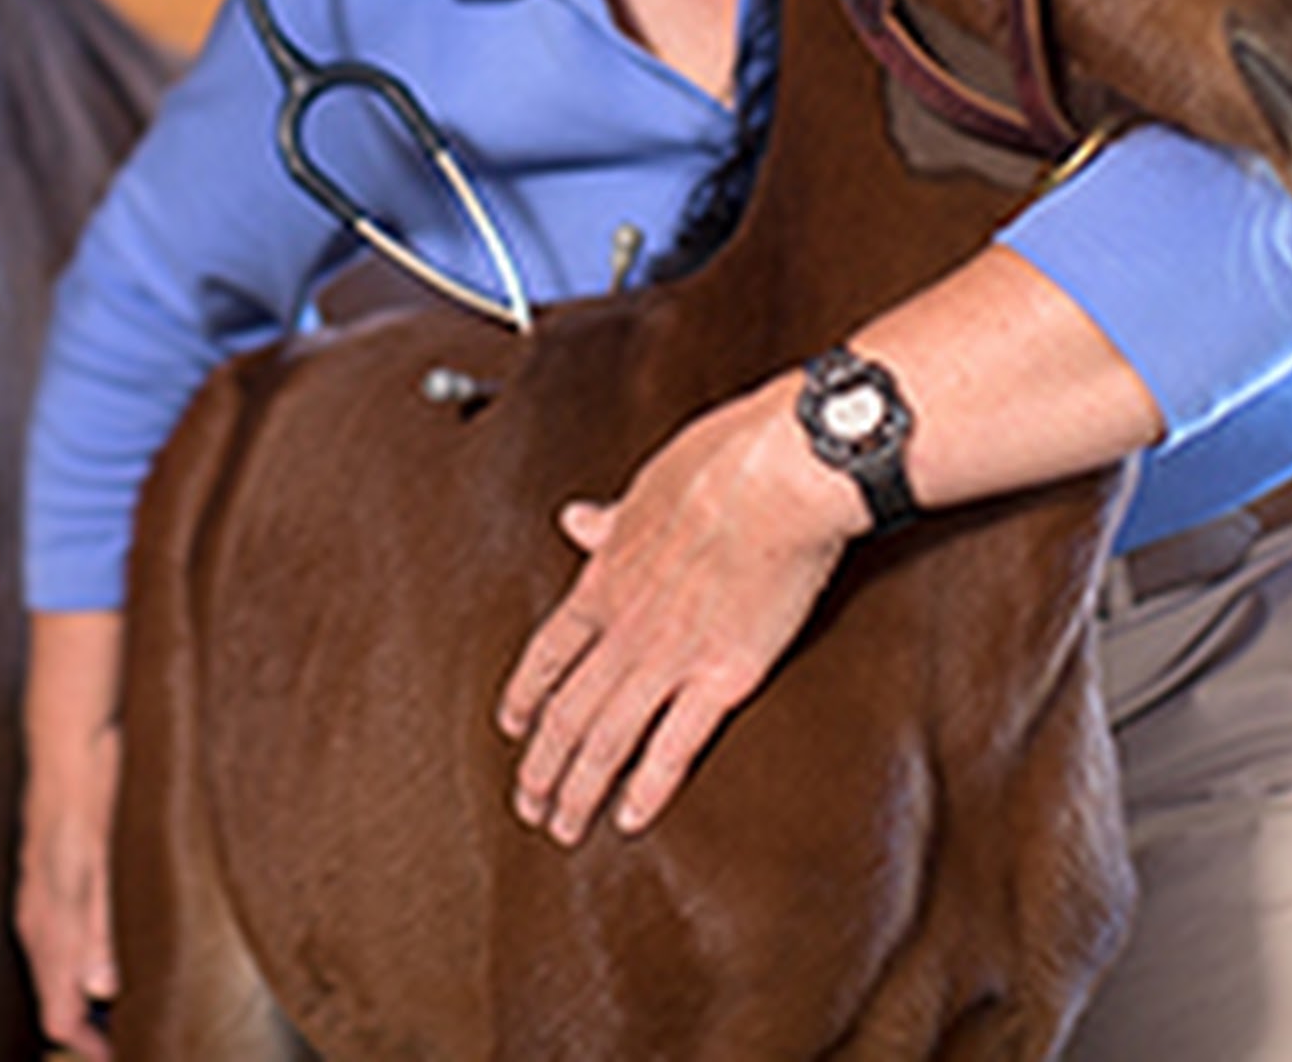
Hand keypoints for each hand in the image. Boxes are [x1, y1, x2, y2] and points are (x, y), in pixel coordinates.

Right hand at [17, 721, 121, 1059]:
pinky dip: (69, 958)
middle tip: (119, 1039)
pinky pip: (48, 933)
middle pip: (51, 994)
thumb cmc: (92, 790)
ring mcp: (35, 891)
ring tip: (113, 1004)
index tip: (119, 1054)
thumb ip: (100, 924)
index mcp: (50, 918)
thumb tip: (100, 989)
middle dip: (82, 1026)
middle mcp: (36, 912)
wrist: (68, 732)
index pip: (58, 1010)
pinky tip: (93, 947)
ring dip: (76, 992)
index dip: (88, 1043)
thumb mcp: (104, 857)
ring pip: (49, 965)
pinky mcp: (41, 869)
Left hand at [495, 376, 862, 847]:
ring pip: (606, 738)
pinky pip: (674, 746)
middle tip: (528, 804)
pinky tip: (629, 819)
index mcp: (604, 579)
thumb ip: (611, 521)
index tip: (513, 729)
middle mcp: (624, 628)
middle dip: (542, 765)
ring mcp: (669, 657)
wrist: (779, 475)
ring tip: (564, 826)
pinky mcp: (724, 676)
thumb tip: (575, 520)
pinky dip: (646, 788)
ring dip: (579, 789)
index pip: (547, 653)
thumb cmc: (720, 464)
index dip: (525, 697)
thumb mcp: (647, 486)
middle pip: (566, 711)